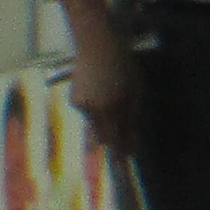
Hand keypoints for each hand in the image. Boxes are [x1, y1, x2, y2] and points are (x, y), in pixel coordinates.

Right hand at [64, 23, 137, 144]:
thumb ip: (131, 118)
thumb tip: (131, 141)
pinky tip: (99, 90)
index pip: (115, 138)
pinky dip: (96, 107)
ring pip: (96, 122)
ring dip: (105, 119)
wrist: (98, 46)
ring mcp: (81, 105)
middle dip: (112, 139)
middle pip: (103, 135)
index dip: (120, 152)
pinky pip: (89, 111)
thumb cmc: (124, 67)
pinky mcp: (73, 101)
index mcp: (111, 106)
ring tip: (112, 95)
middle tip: (123, 146)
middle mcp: (93, 109)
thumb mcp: (136, 91)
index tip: (125, 163)